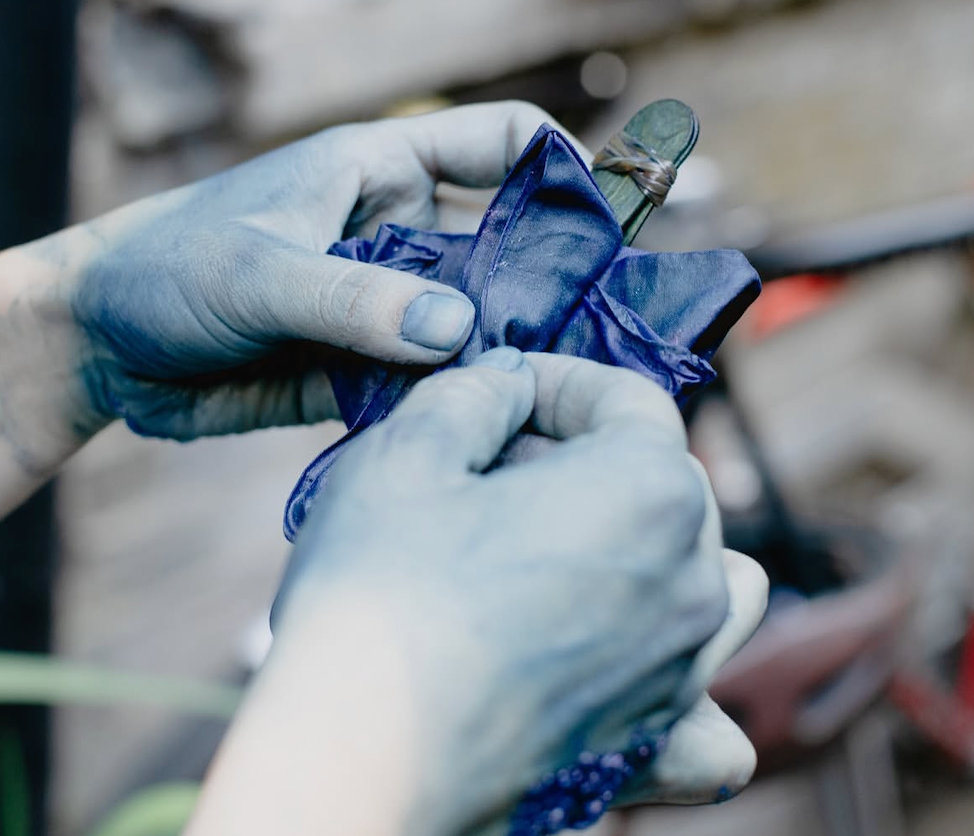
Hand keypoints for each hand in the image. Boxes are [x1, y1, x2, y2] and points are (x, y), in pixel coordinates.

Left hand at [0, 103, 576, 494]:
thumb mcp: (255, 271)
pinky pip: (436, 381)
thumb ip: (350, 296)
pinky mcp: (370, 368)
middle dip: (551, 282)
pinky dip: (460, 401)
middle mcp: (402, 234)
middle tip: (597, 331)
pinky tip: (484, 429)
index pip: (500, 141)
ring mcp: (390, 304)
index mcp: (383, 171)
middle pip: (508, 245)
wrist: (104, 347)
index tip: (606, 218)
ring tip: (552, 390)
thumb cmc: (168, 267)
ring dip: (511, 352)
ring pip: (478, 321)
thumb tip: (454, 327)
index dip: (561, 167)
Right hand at [222, 350, 765, 835]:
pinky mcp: (654, 746)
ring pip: (706, 577)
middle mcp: (691, 582)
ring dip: (644, 547)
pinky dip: (679, 680)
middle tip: (491, 470)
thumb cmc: (376, 599)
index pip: (629, 399)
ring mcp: (684, 672)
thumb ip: (476, 390)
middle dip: (584, 457)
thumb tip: (511, 382)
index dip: (558, 380)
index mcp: (648, 492)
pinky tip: (616, 667)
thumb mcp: (407, 451)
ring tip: (549, 554)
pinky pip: (708, 711)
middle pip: (664, 481)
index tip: (499, 392)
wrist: (352, 769)